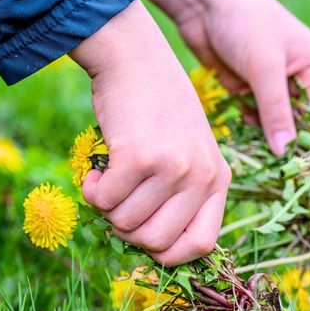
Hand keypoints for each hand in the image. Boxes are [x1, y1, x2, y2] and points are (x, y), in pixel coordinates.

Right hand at [70, 0, 230, 266]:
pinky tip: (94, 170)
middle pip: (157, 243)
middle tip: (117, 202)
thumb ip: (181, 194)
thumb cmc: (155, 108)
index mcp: (218, 177)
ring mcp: (172, 166)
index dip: (169, 253)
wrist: (134, 56)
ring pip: (125, 224)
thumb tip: (154, 248)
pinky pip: (104, 201)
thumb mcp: (187, 149)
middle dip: (127, 231)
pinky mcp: (139, 156)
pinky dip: (91, 191)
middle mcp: (201, 175)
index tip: (144, 238)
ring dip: (106, 207)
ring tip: (107, 177)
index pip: (203, 244)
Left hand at [120, 0, 309, 154]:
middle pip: (299, 123)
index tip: (300, 169)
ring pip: (274, 124)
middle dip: (288, 144)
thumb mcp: (264, 67)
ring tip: (261, 163)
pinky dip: (248, 129)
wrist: (202, 3)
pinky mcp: (246, 89)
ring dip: (265, 139)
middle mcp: (298, 78)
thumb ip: (276, 111)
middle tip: (279, 172)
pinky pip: (252, 118)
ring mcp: (270, 85)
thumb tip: (285, 152)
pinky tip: (244, 141)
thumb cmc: (244, 22)